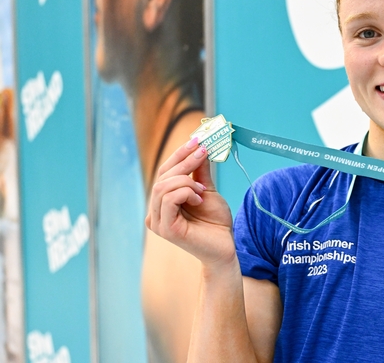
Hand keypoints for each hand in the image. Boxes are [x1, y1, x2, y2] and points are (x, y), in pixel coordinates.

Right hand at [146, 138, 234, 267]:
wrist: (225, 248)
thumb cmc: (216, 222)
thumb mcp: (208, 191)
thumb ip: (200, 172)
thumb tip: (199, 147)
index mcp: (162, 202)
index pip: (164, 172)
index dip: (179, 154)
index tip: (196, 140)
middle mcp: (155, 212)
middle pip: (162, 177)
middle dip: (184, 162)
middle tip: (203, 152)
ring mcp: (158, 222)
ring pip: (163, 187)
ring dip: (187, 181)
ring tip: (203, 190)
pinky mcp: (165, 229)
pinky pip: (168, 200)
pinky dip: (186, 193)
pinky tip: (199, 200)